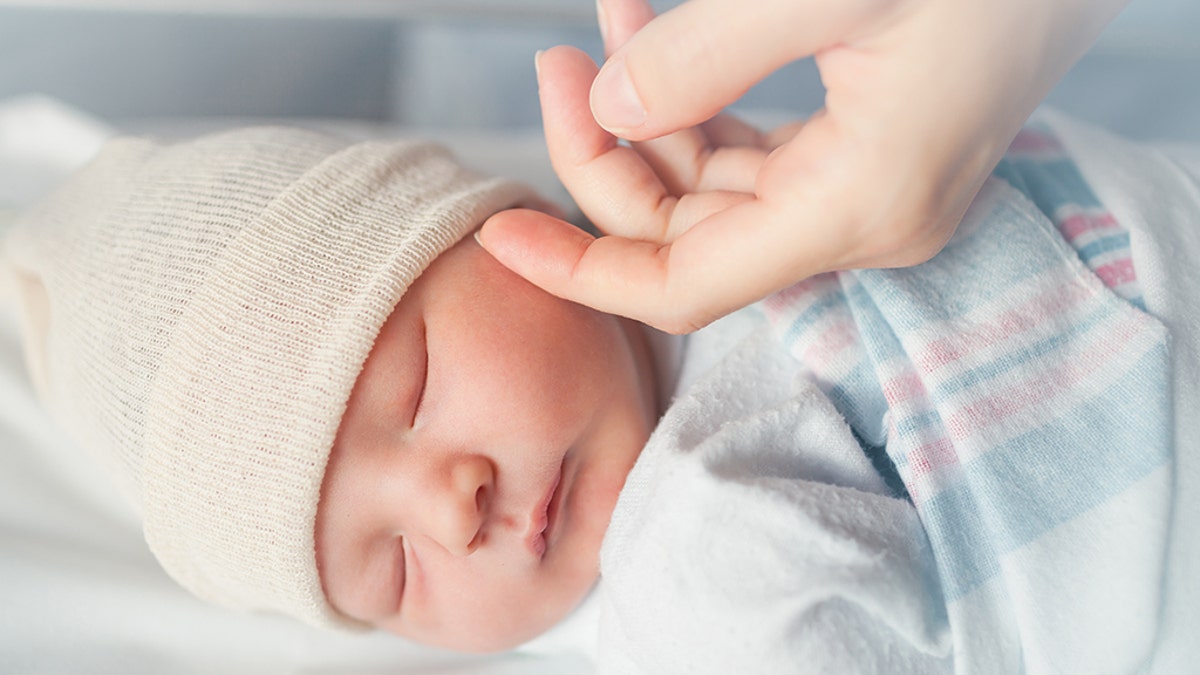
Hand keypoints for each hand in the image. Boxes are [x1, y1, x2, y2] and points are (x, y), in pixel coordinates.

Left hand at [479, 0, 1127, 332]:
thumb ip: (701, 58)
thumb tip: (609, 110)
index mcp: (856, 206)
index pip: (681, 285)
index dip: (580, 272)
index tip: (500, 236)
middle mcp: (862, 220)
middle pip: (685, 233)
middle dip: (604, 154)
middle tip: (558, 65)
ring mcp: (867, 189)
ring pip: (713, 189)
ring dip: (646, 116)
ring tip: (602, 29)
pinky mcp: (869, 153)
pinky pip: (752, 153)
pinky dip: (696, 102)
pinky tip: (657, 38)